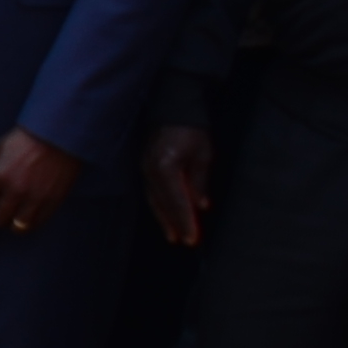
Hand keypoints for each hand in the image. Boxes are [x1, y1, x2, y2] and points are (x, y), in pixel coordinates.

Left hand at [0, 128, 86, 237]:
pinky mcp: (52, 201)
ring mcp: (35, 198)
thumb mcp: (0, 148)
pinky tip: (29, 217)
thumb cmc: (27, 138)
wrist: (59, 135)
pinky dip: (31, 223)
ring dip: (14, 223)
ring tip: (15, 217)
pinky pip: (38, 223)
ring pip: (18, 226)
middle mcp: (15, 191)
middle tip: (0, 210)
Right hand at [140, 125, 214, 247]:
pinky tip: (165, 214)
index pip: (177, 201)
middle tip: (184, 241)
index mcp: (166, 168)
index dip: (185, 221)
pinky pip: (150, 191)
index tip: (193, 239)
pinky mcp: (144, 166)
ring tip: (173, 234)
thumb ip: (200, 182)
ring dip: (164, 218)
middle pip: (162, 204)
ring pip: (153, 200)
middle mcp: (150, 171)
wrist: (173, 106)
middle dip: (174, 224)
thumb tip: (202, 206)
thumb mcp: (203, 155)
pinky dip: (159, 205)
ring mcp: (144, 168)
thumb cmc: (192, 129)